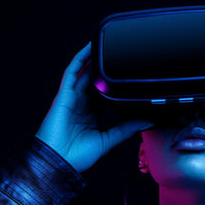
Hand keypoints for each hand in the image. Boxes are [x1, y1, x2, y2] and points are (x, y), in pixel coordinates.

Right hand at [35, 42, 153, 172]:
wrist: (58, 161)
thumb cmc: (77, 156)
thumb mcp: (108, 140)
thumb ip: (126, 129)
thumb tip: (146, 121)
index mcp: (91, 115)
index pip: (105, 94)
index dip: (115, 84)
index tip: (129, 76)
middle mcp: (81, 104)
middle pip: (95, 80)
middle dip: (106, 68)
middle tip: (123, 54)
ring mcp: (72, 98)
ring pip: (84, 72)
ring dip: (95, 58)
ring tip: (108, 43)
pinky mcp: (64, 94)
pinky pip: (72, 71)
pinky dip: (80, 59)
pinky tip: (90, 48)